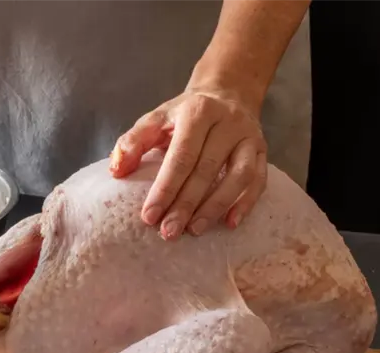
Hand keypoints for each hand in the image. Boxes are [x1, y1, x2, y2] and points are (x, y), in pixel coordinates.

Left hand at [110, 88, 267, 239]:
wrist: (226, 92)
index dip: (165, 188)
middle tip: (168, 232)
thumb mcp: (155, 119)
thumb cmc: (184, 114)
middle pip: (206, 169)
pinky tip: (231, 223)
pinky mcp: (263, 150)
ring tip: (195, 230)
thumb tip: (116, 170)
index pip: (181, 156)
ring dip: (215, 207)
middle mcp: (227, 122)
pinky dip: (246, 203)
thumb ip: (134, 141)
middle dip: (186, 204)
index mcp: (197, 112)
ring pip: (238, 176)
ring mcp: (249, 137)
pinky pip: (259, 180)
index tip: (149, 217)